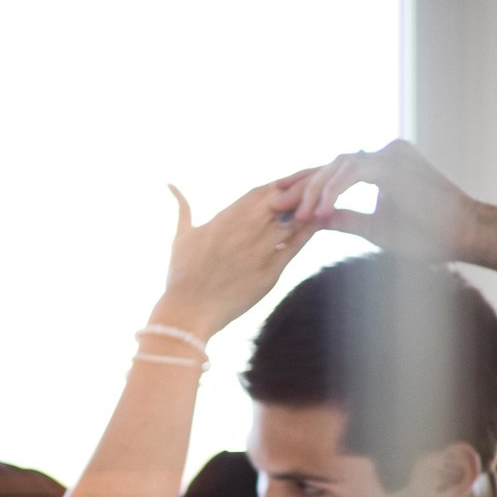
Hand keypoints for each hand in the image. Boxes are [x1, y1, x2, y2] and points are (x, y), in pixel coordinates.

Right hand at [157, 180, 317, 333]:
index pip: (261, 191)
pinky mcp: (270, 272)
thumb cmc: (181, 276)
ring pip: (294, 219)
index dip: (280, 186)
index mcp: (225, 217)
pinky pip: (296, 245)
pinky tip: (322, 224)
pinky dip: (310, 232)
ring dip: (310, 209)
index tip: (290, 187)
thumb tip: (171, 184)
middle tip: (317, 189)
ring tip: (325, 205)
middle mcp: (244, 228)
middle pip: (283, 199)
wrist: (187, 312)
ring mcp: (259, 249)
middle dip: (301, 191)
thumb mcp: (181, 236)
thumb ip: (183, 207)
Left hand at [275, 138, 479, 263]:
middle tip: (275, 206)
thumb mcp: (374, 228)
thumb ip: (345, 219)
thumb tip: (313, 221)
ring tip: (299, 215)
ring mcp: (391, 155)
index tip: (281, 207)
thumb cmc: (427, 235)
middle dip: (301, 187)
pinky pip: (355, 173)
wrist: (463, 235)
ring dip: (315, 191)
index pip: (333, 173)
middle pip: (331, 166)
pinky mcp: (395, 164)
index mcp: (379, 167)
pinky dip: (336, 192)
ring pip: (339, 166)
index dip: (305, 189)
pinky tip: (321, 211)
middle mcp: (384, 155)